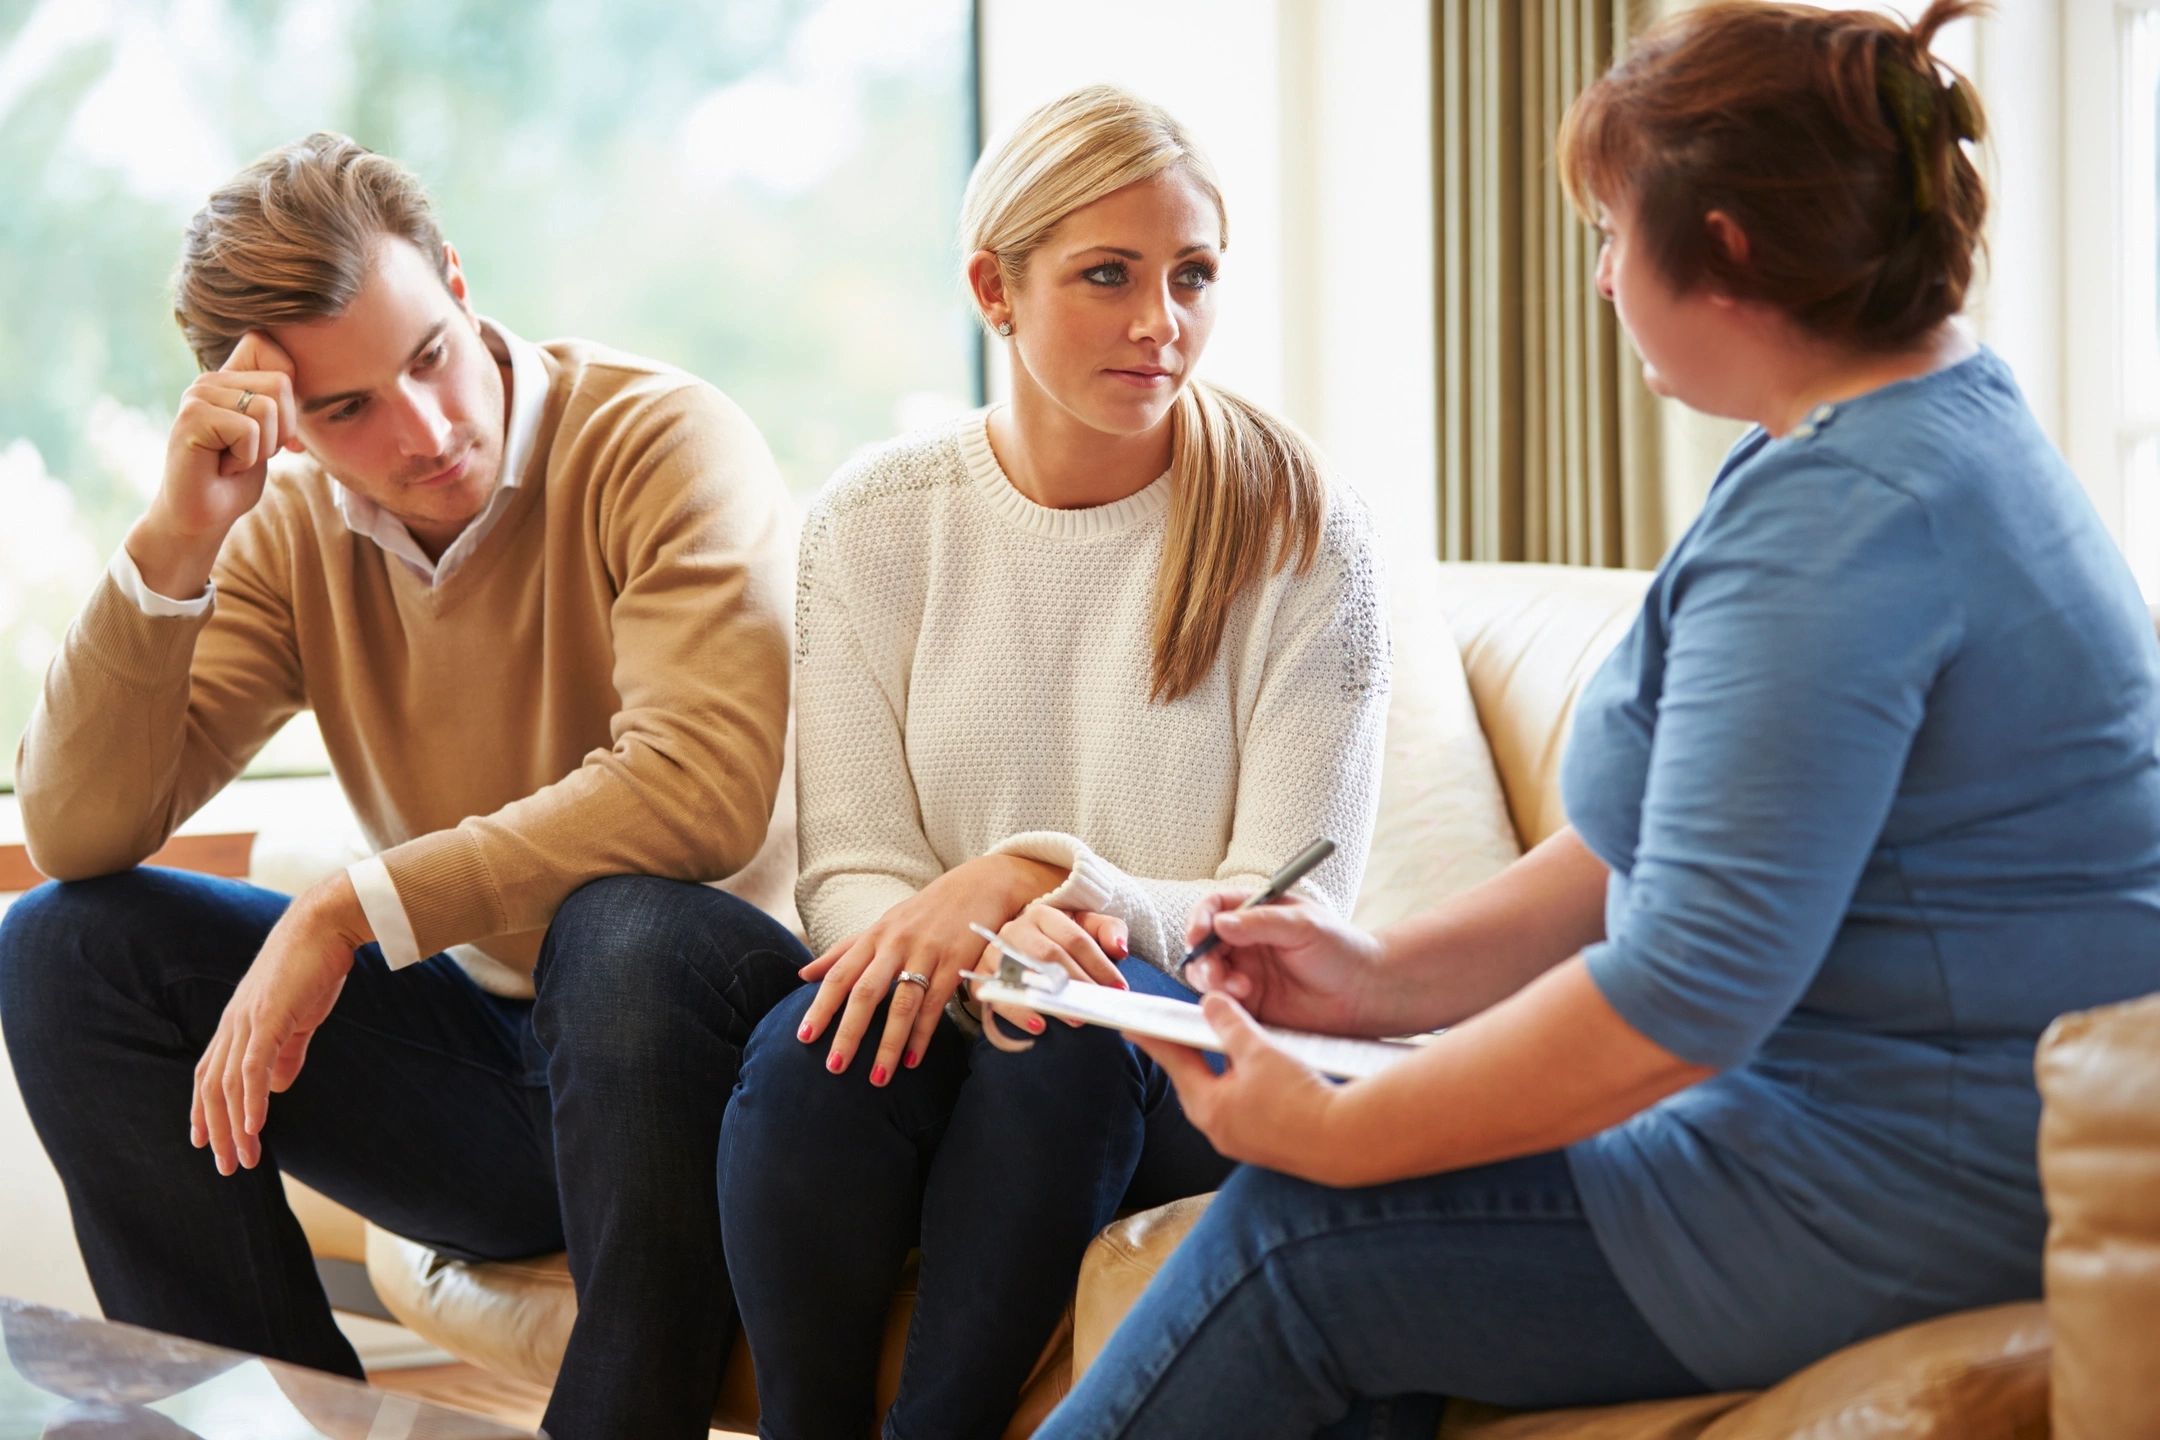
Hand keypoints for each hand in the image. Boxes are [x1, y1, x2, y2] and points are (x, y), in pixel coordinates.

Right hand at [130, 331, 302, 597]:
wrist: (204, 515)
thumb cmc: (237, 477)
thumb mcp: (271, 435)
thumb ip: (285, 405)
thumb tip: (321, 390)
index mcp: (230, 376)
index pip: (268, 345)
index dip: (288, 388)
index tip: (275, 428)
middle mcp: (210, 378)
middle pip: (281, 383)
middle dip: (281, 429)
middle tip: (249, 451)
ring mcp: (197, 395)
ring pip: (267, 409)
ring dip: (262, 447)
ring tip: (234, 458)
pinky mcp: (191, 418)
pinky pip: (248, 430)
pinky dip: (246, 458)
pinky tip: (222, 466)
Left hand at [190, 873, 368, 1175]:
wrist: (327, 925)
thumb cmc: (315, 966)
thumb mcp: (299, 1015)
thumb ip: (287, 1051)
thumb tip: (275, 1087)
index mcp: (239, 1022)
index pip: (210, 1074)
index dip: (204, 1111)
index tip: (205, 1143)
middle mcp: (234, 1024)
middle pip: (212, 1088)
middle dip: (217, 1131)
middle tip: (226, 1166)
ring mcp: (248, 1021)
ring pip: (230, 1085)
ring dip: (234, 1126)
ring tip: (243, 1158)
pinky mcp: (269, 1017)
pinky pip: (253, 1068)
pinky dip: (250, 1101)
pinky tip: (255, 1126)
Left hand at [794, 853, 1063, 1084]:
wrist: (978, 886)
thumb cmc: (923, 912)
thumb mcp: (881, 925)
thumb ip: (843, 951)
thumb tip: (802, 974)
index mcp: (874, 936)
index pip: (839, 974)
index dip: (821, 1006)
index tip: (804, 1037)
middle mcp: (896, 944)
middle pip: (866, 993)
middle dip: (849, 1032)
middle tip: (834, 1067)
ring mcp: (926, 953)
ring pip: (902, 1005)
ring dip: (888, 1044)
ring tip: (877, 1078)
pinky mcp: (955, 963)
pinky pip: (935, 1005)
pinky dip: (923, 1035)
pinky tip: (913, 1060)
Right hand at [968, 903, 1130, 1036]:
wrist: (1020, 949)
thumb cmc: (1059, 940)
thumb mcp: (1085, 927)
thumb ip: (1107, 930)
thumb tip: (1119, 948)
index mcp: (1043, 914)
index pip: (1075, 939)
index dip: (1100, 964)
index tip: (1118, 987)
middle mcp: (1016, 929)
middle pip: (1050, 956)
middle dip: (1078, 983)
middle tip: (1097, 1005)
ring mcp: (995, 952)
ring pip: (1026, 975)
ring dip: (1051, 999)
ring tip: (1075, 1018)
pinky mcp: (982, 976)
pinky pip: (998, 996)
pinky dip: (1019, 1012)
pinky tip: (1040, 1025)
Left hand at [1132, 993, 1349, 1182]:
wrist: (1344, 1141)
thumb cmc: (1298, 1096)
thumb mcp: (1258, 1050)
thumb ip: (1229, 1024)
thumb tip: (1209, 1003)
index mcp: (1207, 1106)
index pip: (1173, 1061)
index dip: (1154, 1037)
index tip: (1133, 1024)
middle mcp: (1218, 1129)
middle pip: (1194, 1080)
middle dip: (1189, 1051)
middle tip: (1177, 1028)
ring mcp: (1242, 1141)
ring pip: (1221, 1093)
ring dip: (1220, 1066)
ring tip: (1222, 1041)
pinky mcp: (1266, 1144)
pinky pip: (1244, 1106)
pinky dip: (1243, 1083)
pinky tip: (1257, 1070)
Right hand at [1183, 892, 1385, 1034]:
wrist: (1365, 992)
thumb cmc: (1343, 949)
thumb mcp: (1304, 925)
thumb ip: (1261, 923)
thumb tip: (1220, 923)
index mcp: (1258, 913)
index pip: (1215, 908)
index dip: (1200, 919)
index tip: (1198, 935)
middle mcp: (1247, 941)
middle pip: (1205, 944)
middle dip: (1203, 957)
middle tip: (1216, 971)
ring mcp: (1247, 971)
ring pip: (1208, 974)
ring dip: (1212, 980)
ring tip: (1239, 987)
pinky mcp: (1251, 1002)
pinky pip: (1223, 1001)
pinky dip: (1223, 1002)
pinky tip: (1244, 999)